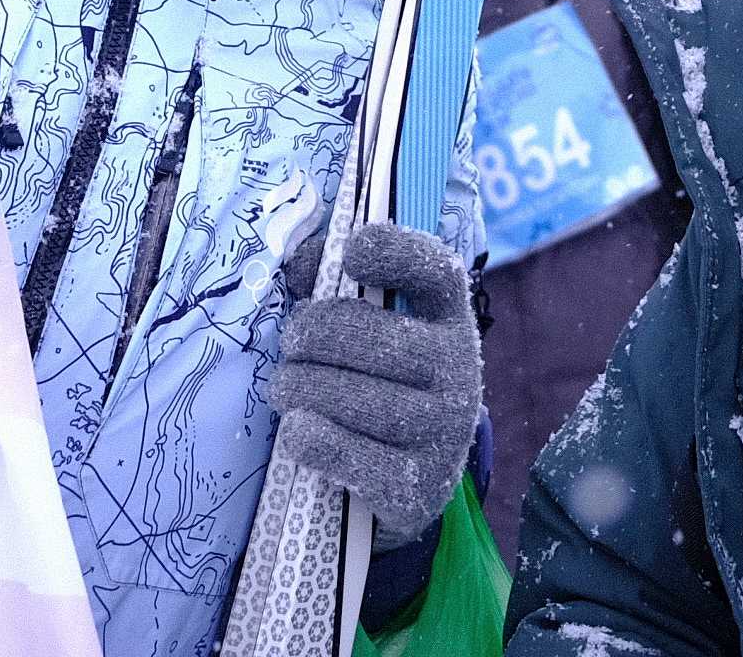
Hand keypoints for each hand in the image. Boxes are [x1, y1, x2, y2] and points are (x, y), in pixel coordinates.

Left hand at [263, 217, 481, 544]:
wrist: (410, 482)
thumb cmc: (376, 380)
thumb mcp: (371, 324)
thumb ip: (330, 278)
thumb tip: (295, 264)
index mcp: (448, 317)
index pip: (437, 270)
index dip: (397, 253)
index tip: (353, 254)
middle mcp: (458, 370)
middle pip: (373, 337)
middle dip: (311, 336)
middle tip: (289, 347)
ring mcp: (444, 433)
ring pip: (352, 398)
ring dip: (298, 389)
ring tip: (284, 389)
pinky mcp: (418, 489)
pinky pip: (353, 459)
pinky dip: (314, 441)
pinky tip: (297, 430)